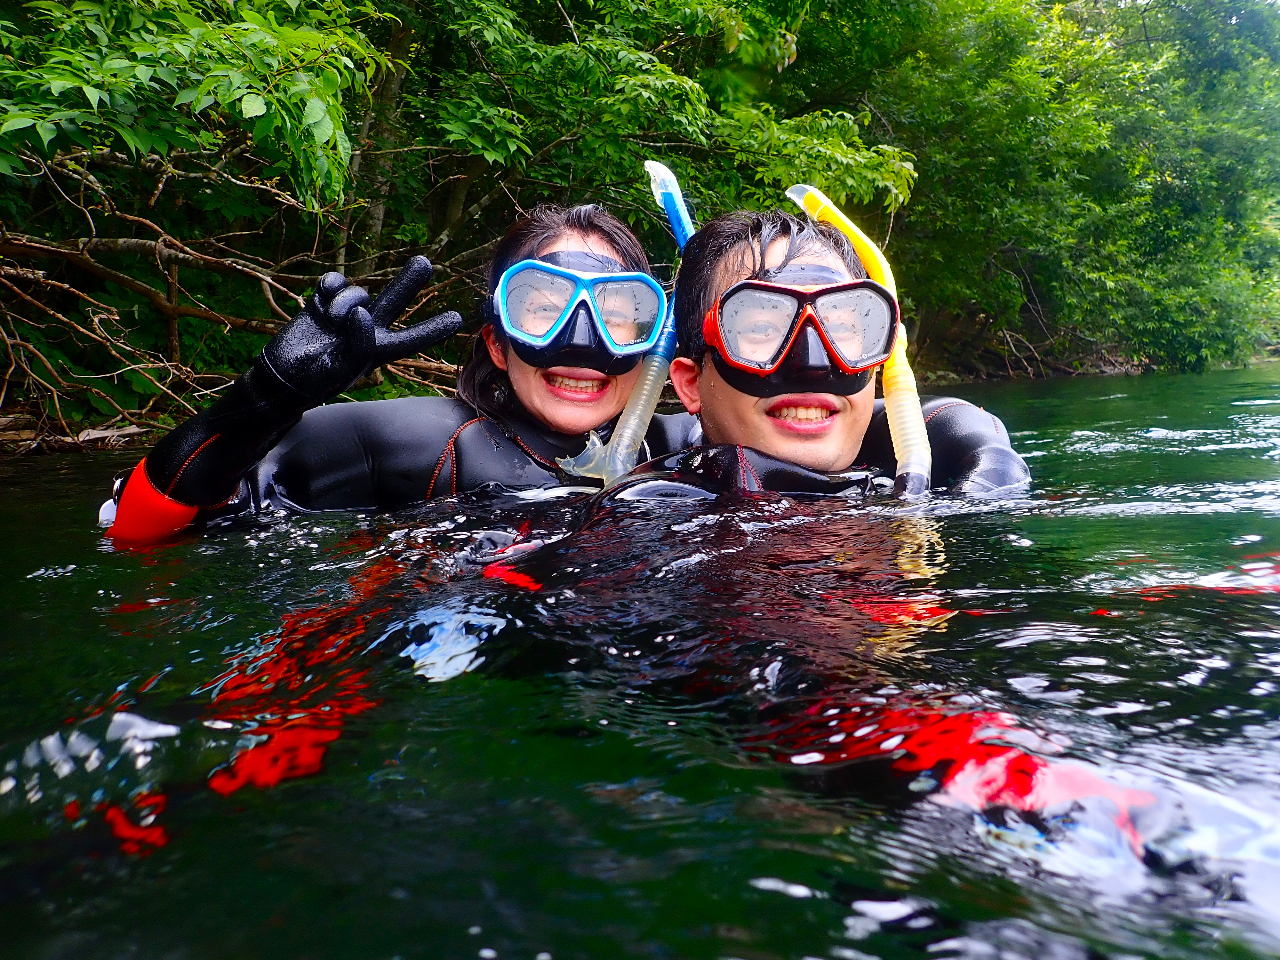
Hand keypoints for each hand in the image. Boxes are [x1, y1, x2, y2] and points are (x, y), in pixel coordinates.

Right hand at [262, 256, 463, 403]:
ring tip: (332, 319)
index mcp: (378, 349)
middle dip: (409, 280)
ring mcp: (346, 313)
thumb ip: (357, 341)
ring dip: (347, 300)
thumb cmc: (316, 379)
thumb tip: (361, 311)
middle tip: (425, 262)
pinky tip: (322, 298)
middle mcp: (366, 328)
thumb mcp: (341, 368)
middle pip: (395, 300)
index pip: (411, 338)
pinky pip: (335, 282)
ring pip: (359, 291)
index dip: (433, 329)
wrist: (283, 375)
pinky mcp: (324, 302)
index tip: (457, 318)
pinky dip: (330, 286)